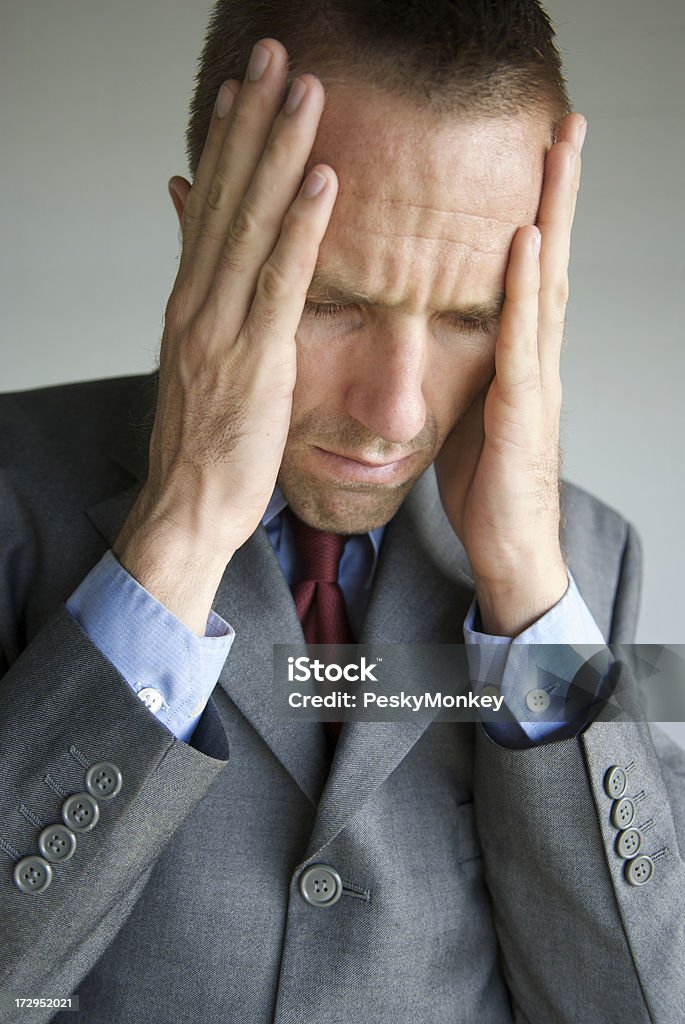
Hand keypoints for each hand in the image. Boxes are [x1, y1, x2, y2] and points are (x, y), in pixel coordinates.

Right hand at [113, 40, 337, 631]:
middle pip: (227, 196)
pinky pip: (281, 285)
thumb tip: (212, 269)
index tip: (245, 86)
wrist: (190, 506)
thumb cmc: (205, 442)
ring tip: (303, 91)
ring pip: (252, 226)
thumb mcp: (200, 365)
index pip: (210, 204)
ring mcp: (222, 329)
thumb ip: (209, 308)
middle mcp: (199, 303)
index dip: (228, 141)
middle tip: (273, 55)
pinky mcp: (254, 361)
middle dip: (252, 122)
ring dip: (279, 154)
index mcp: (190, 303)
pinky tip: (323, 181)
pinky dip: (301, 230)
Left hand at [435, 114, 585, 635]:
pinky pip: (522, 341)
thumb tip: (439, 334)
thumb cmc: (487, 484)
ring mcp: (535, 381)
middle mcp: (533, 357)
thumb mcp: (469, 412)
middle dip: (557, 191)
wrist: (508, 548)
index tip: (534, 154)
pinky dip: (523, 290)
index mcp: (516, 357)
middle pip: (547, 260)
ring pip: (545, 285)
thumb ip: (464, 368)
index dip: (534, 209)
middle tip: (565, 125)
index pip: (525, 270)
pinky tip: (525, 243)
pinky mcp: (522, 411)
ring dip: (553, 215)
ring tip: (558, 154)